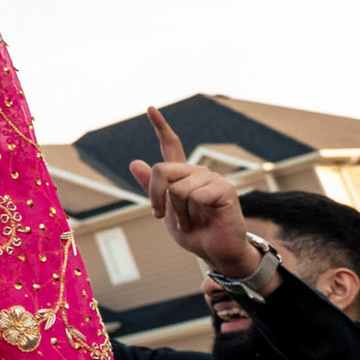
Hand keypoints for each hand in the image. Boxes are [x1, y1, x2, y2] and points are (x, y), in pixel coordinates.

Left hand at [128, 105, 262, 279]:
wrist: (215, 252)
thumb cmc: (193, 233)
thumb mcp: (166, 211)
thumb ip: (153, 188)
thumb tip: (134, 162)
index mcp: (182, 175)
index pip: (170, 145)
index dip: (160, 126)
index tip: (150, 107)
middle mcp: (197, 172)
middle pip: (161, 170)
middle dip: (156, 197)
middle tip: (162, 216)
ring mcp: (212, 178)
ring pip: (177, 189)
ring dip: (179, 213)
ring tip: (192, 221)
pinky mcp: (225, 188)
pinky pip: (195, 197)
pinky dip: (193, 215)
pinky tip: (204, 220)